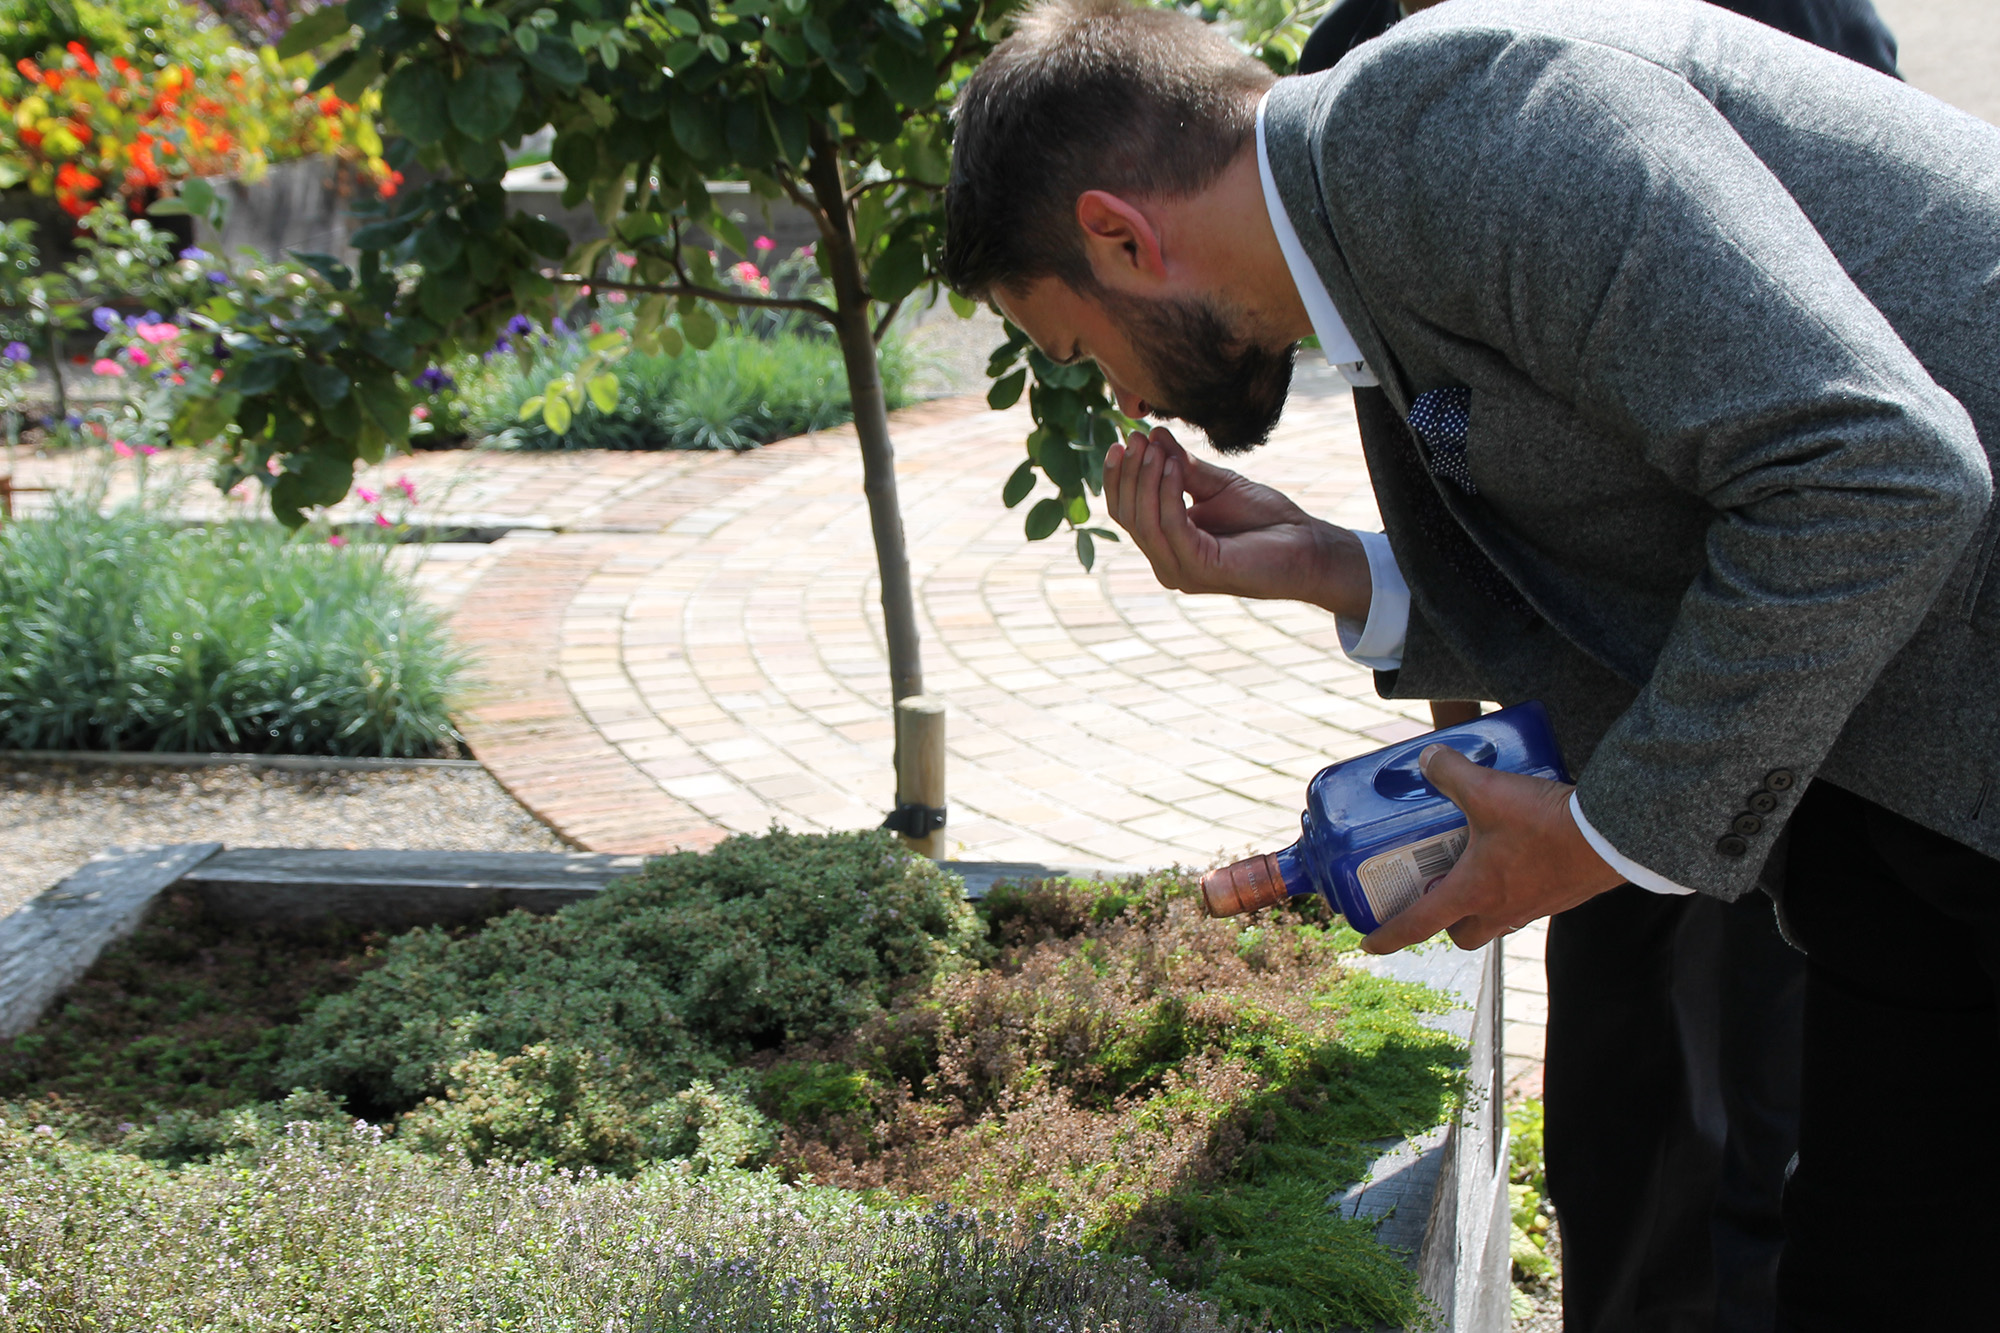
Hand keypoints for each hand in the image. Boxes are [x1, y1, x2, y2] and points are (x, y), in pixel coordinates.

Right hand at [1103, 426, 1370, 618]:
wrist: (1306, 545)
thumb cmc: (1265, 519)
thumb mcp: (1217, 484)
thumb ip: (1183, 466)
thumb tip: (1153, 434)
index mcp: (1166, 545)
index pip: (1125, 511)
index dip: (1119, 476)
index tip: (1124, 439)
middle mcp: (1166, 563)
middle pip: (1128, 516)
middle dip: (1129, 474)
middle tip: (1135, 437)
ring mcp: (1180, 570)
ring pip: (1144, 522)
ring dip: (1145, 480)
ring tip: (1153, 448)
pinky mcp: (1199, 569)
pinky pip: (1171, 527)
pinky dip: (1168, 495)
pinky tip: (1173, 466)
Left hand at [1362, 745, 1625, 953]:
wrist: (1615, 838)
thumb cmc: (1545, 824)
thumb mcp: (1488, 790)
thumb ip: (1451, 772)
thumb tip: (1427, 759)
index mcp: (1473, 893)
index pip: (1418, 925)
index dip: (1389, 936)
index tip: (1369, 944)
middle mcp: (1501, 909)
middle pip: (1462, 933)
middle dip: (1443, 922)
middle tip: (1433, 892)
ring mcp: (1535, 908)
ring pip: (1495, 920)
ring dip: (1481, 904)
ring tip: (1476, 866)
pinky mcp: (1561, 897)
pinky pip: (1527, 903)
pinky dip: (1516, 888)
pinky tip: (1519, 856)